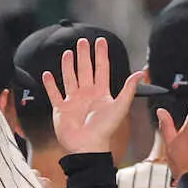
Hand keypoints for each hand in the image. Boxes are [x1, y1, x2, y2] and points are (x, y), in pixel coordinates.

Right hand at [43, 37, 143, 155]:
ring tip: (68, 53)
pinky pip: (54, 94)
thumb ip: (129, 89)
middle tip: (82, 40)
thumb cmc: (105, 130)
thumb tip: (140, 73)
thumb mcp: (120, 107)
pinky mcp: (61, 109)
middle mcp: (87, 95)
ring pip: (70, 78)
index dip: (101, 55)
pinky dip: (50, 85)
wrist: (87, 147)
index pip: (101, 69)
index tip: (100, 41)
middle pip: (85, 70)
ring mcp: (73, 102)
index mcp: (101, 93)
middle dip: (84, 55)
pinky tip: (47, 74)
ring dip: (69, 66)